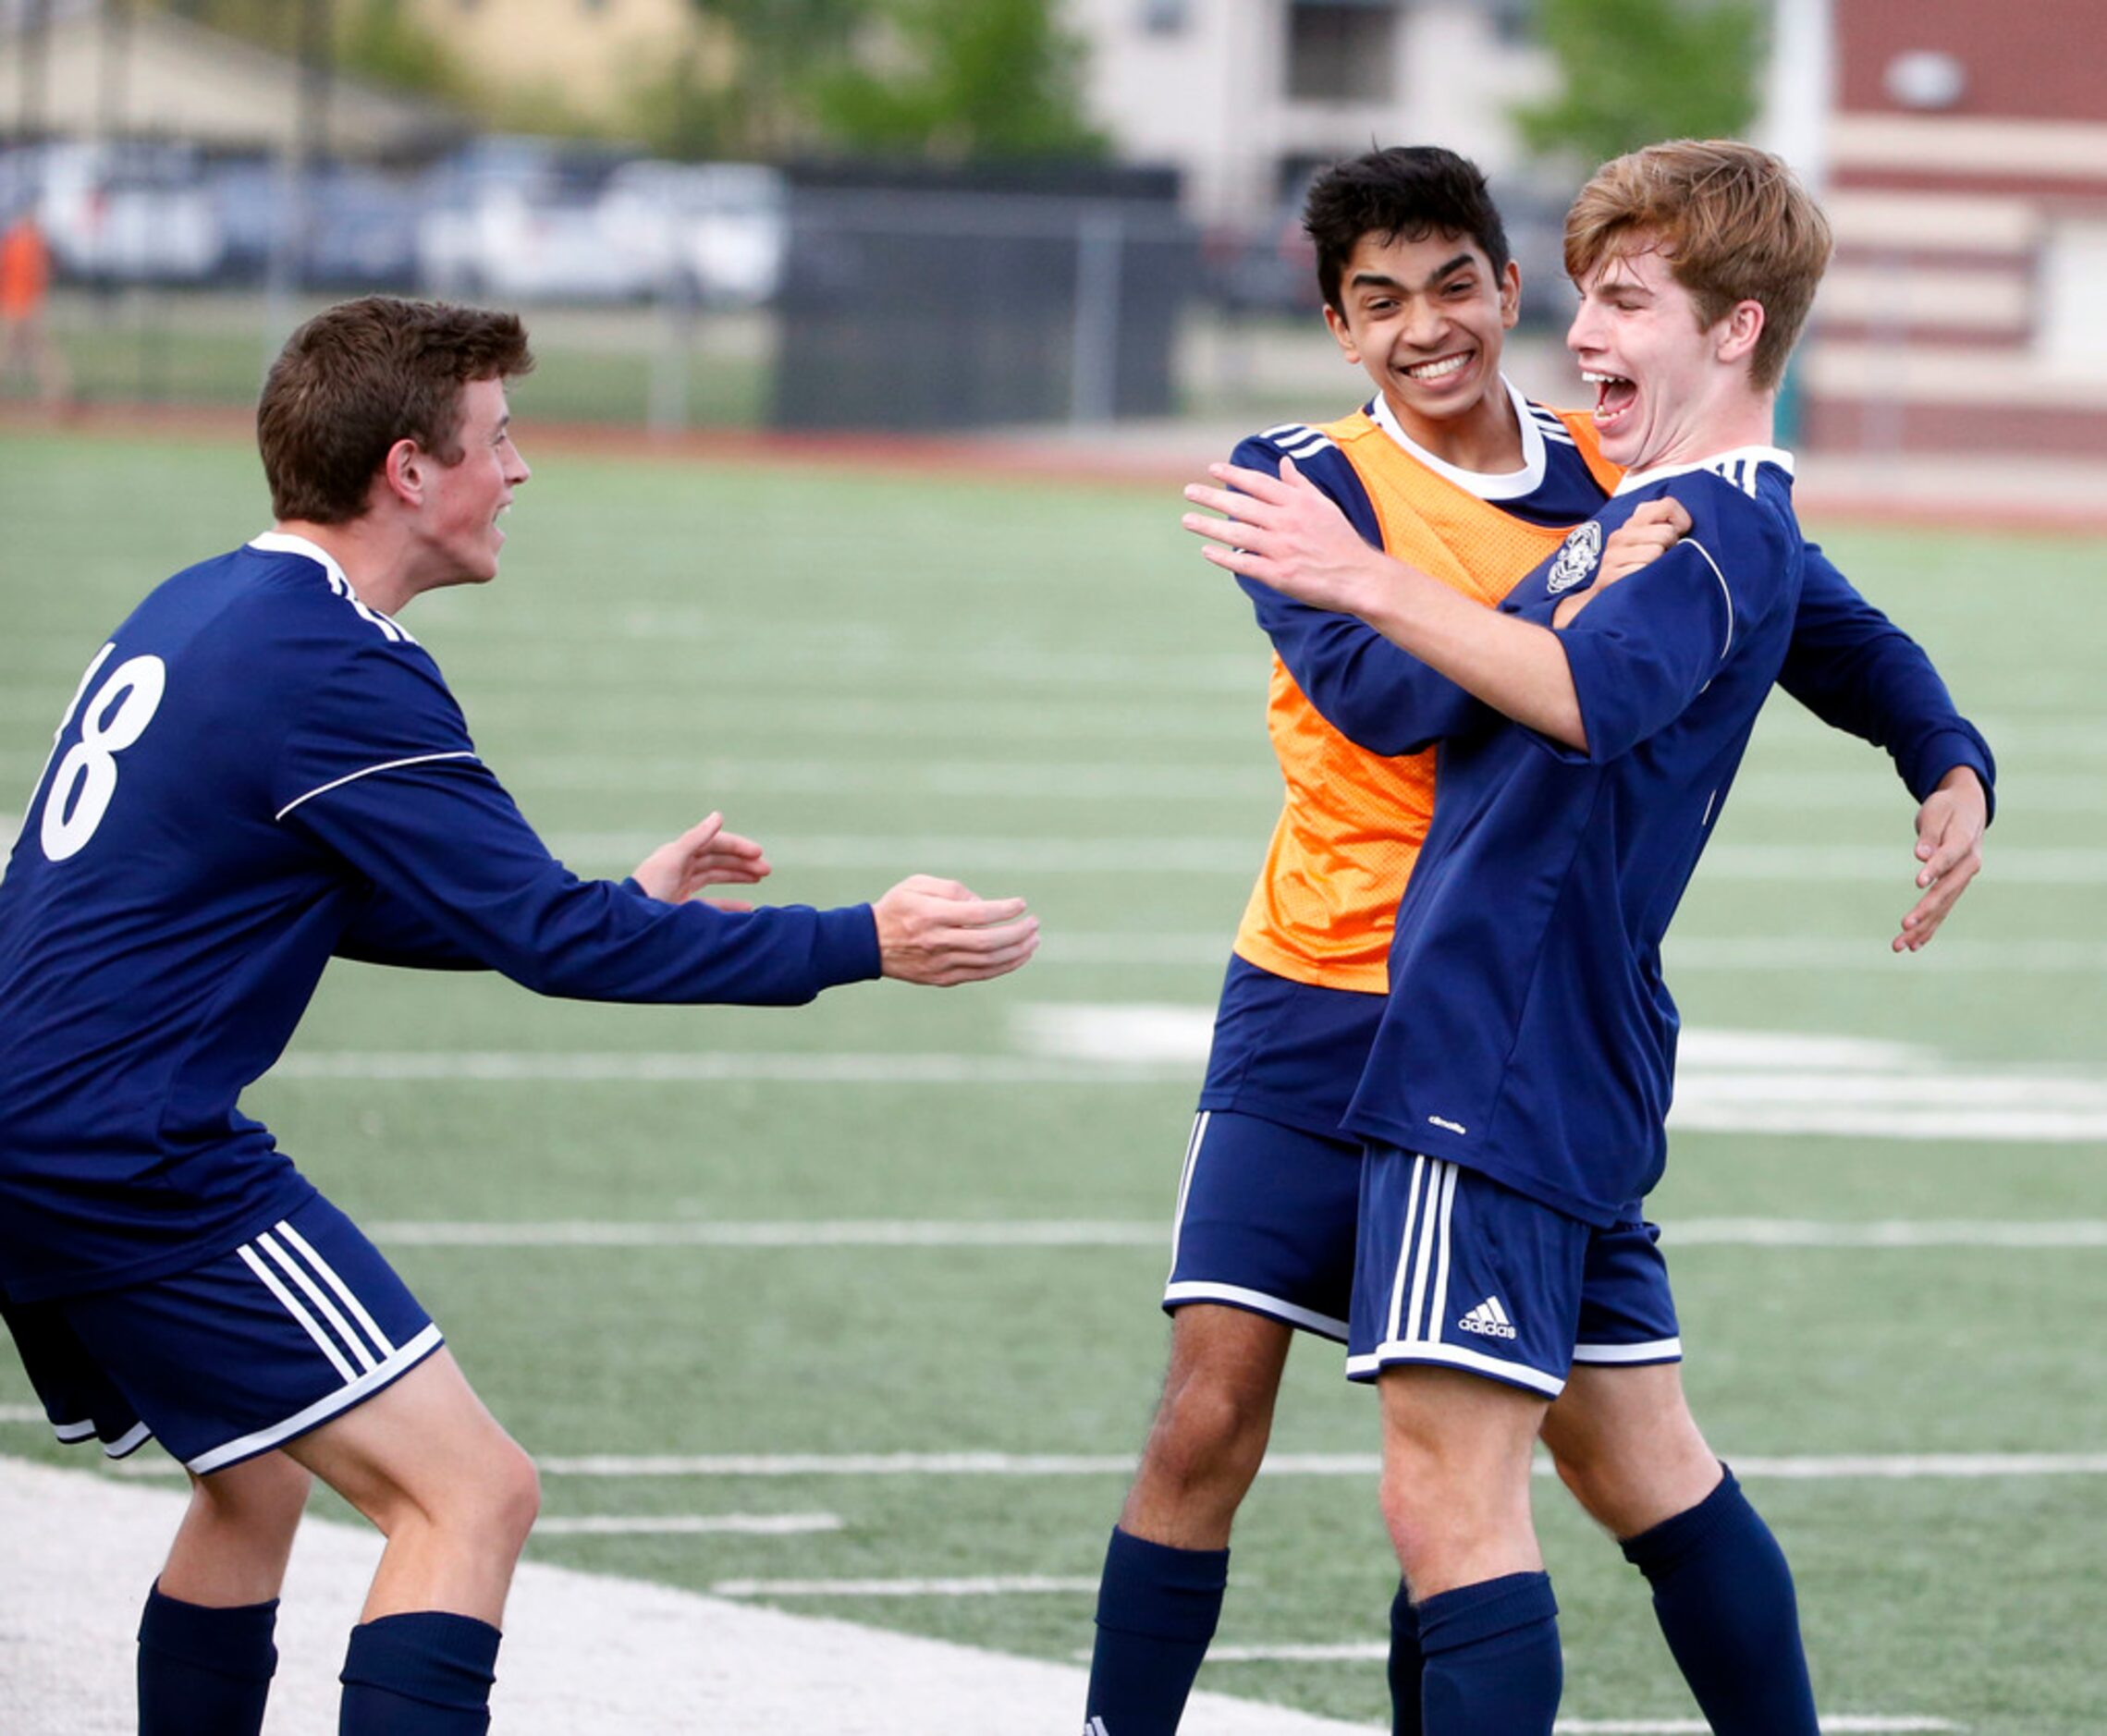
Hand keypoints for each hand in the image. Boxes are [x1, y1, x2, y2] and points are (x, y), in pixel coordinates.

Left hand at [631, 812, 770, 908]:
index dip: (736, 847)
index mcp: (678, 854)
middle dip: (742, 862)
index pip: (713, 845)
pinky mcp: (681, 909)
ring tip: (760, 878)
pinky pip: (710, 903)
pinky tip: (746, 907)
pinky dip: (728, 904)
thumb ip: (696, 838)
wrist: (629, 924)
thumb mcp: (673, 860)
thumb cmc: (649, 889)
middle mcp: (679, 868)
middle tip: (767, 870)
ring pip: (715, 877)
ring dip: (738, 876)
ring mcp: (680, 888)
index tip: (759, 853)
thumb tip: (719, 815)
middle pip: (716, 860)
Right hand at [873, 875, 1038, 985]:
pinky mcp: (943, 978)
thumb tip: (983, 903)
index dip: (1003, 910)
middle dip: (1018, 933)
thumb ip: (952, 889)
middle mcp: (937, 942)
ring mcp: (941, 964)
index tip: (1021, 904)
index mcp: (931, 916)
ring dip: (1017, 951)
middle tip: (1035, 923)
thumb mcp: (917, 884)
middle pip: (987, 942)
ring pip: (988, 962)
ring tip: (1034, 939)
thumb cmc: (897, 907)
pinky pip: (981, 975)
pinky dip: (1005, 966)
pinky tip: (1019, 955)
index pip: (977, 914)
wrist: (869, 944)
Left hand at [1182, 458, 1393, 614]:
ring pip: (1237, 533)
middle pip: (1242, 506)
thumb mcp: (1324, 505)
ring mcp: (1282, 549)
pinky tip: (1207, 550)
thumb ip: (1300, 484)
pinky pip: (1244, 563)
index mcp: (1298, 503)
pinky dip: (1223, 557)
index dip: (1234, 475)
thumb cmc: (1341, 541)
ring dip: (1209, 526)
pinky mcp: (1279, 574)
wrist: (1360, 577)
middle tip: (1189, 492)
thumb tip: (1284, 462)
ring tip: (1188, 520)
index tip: (1213, 469)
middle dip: (1211, 497)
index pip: (1259, 483)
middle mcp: (1287, 523)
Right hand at [1553, 498, 1690, 626]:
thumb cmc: (1636, 569)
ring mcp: (1612, 555)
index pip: (1667, 505)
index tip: (1678, 537)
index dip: (1681, 521)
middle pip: (1666, 533)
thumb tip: (1682, 524)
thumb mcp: (1648, 543)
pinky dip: (1647, 579)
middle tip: (1662, 560)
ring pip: (1655, 552)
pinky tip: (1642, 582)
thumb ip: (1663, 525)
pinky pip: (1641, 570)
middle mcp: (1620, 536)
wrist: (1603, 600)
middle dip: (1671, 548)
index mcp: (1632, 523)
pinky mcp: (1609, 576)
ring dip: (1659, 566)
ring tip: (1651, 572)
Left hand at [1894, 767, 1986, 951]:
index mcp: (1965, 842)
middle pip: (1947, 890)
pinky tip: (1914, 944)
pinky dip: (1930, 926)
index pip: (1949, 857)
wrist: (1969, 808)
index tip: (1918, 882)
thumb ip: (1930, 834)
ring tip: (1900, 945)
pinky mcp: (1955, 886)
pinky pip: (1943, 909)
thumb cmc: (1948, 807)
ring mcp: (1963, 878)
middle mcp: (1968, 865)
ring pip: (1944, 906)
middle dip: (1926, 910)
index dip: (1936, 869)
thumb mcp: (1936, 812)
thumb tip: (1921, 855)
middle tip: (1904, 925)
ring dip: (1923, 927)